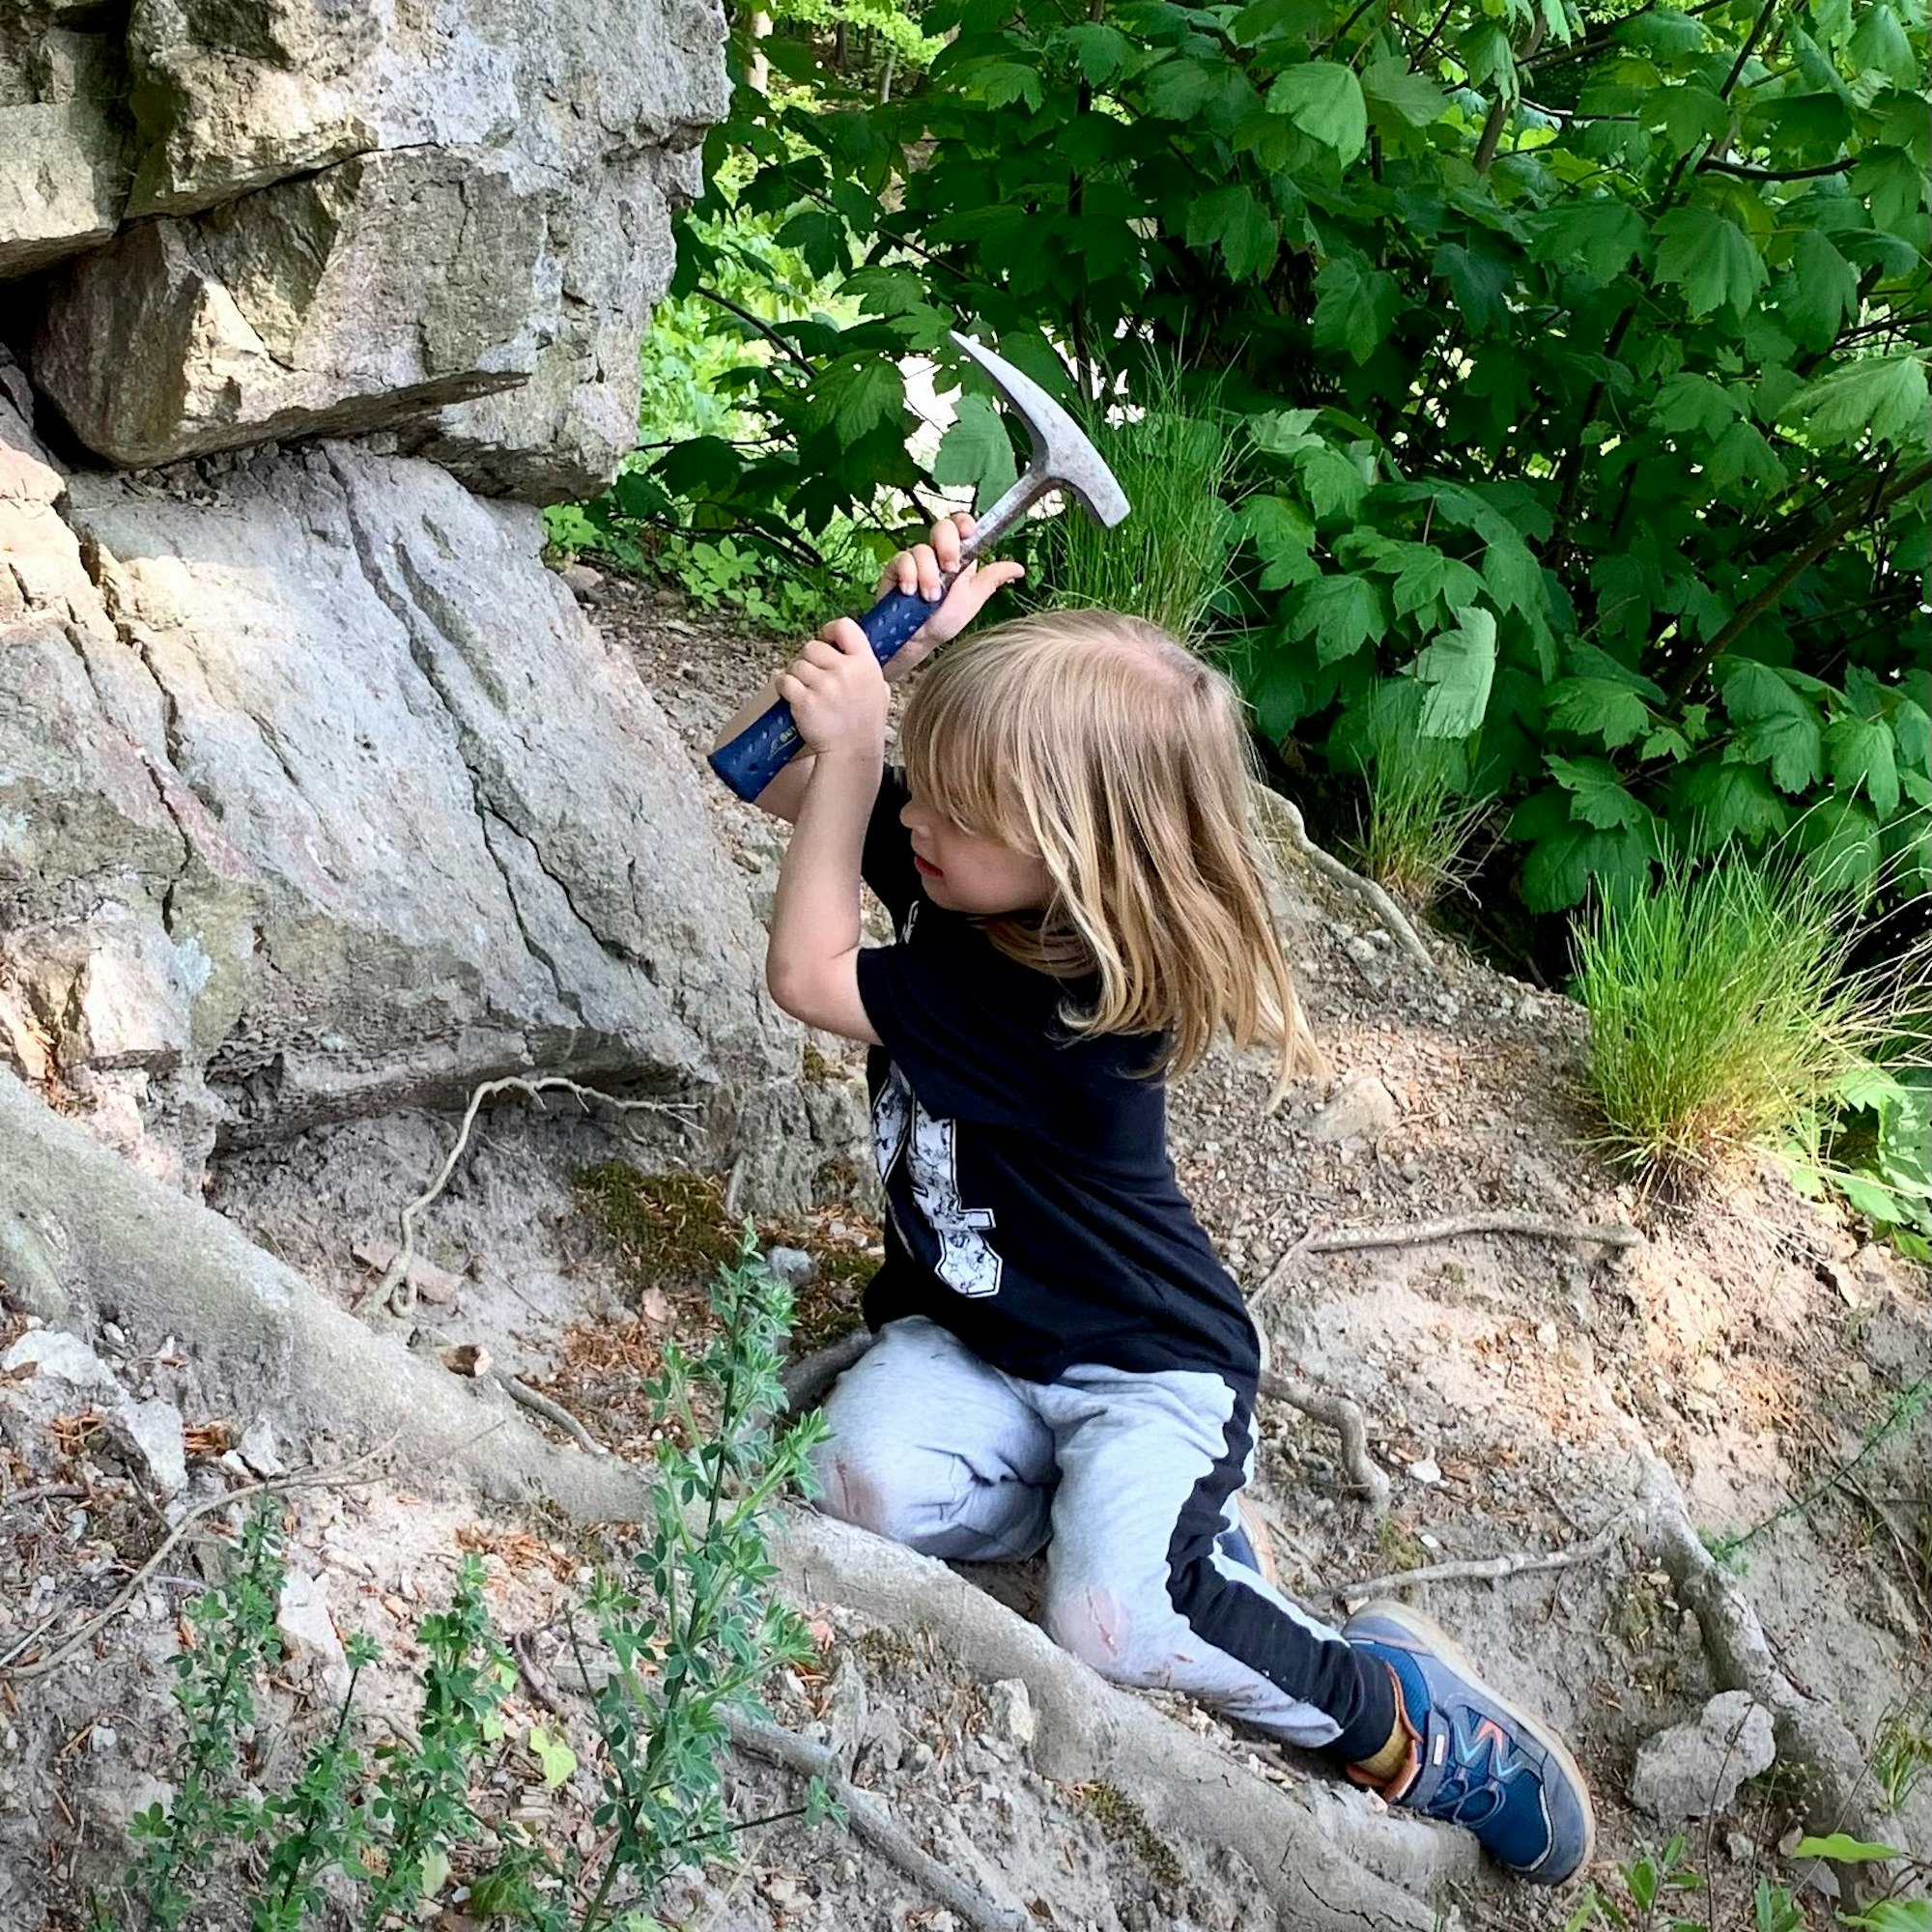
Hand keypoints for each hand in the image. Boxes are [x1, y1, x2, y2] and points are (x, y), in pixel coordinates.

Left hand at [777, 620, 889, 760]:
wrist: (851, 753)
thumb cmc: (864, 725)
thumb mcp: (879, 691)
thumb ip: (867, 669)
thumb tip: (852, 650)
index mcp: (865, 664)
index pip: (845, 627)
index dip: (830, 631)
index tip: (826, 642)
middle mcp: (845, 671)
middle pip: (812, 646)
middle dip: (809, 661)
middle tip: (814, 678)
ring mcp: (824, 686)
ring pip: (796, 665)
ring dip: (796, 677)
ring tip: (807, 693)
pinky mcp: (804, 701)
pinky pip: (784, 681)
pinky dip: (784, 688)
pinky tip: (794, 698)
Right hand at [877, 512, 1025, 679]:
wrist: (917, 641)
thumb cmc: (944, 621)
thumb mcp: (972, 600)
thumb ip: (992, 580)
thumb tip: (1019, 568)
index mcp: (958, 558)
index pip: (961, 525)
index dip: (963, 522)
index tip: (968, 532)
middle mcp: (936, 554)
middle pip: (941, 527)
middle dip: (947, 546)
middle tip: (949, 570)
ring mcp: (916, 560)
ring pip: (922, 549)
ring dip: (928, 575)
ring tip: (929, 598)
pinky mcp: (896, 569)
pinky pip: (903, 560)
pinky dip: (909, 576)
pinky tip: (910, 592)